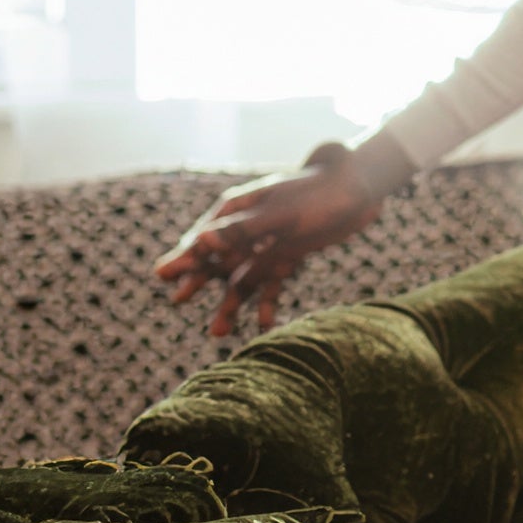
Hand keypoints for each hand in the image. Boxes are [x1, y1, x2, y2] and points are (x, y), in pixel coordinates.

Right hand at [153, 141, 393, 337]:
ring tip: (218, 334)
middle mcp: (248, 230)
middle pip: (217, 260)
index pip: (204, 238)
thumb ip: (242, 230)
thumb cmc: (318, 193)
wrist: (360, 188)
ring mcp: (268, 244)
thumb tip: (201, 242)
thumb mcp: (280, 213)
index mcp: (238, 210)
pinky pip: (272, 285)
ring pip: (242, 279)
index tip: (162, 276)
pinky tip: (265, 325)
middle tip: (177, 301)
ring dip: (231, 304)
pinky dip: (268, 304)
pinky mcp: (289, 256)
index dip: (184, 257)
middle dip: (198, 280)